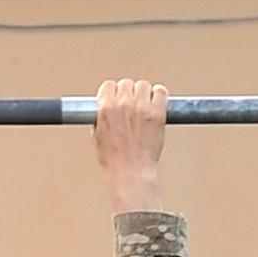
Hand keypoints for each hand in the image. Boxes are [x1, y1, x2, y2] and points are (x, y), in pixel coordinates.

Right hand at [94, 78, 167, 209]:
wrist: (131, 173)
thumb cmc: (114, 160)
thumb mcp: (97, 136)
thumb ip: (99, 118)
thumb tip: (104, 108)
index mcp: (105, 108)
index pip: (109, 85)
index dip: (113, 93)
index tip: (117, 99)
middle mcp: (123, 104)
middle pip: (126, 84)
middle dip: (128, 94)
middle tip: (132, 106)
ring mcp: (141, 108)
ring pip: (143, 86)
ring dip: (143, 94)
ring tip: (145, 106)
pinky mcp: (157, 114)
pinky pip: (160, 92)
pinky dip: (159, 95)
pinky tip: (157, 102)